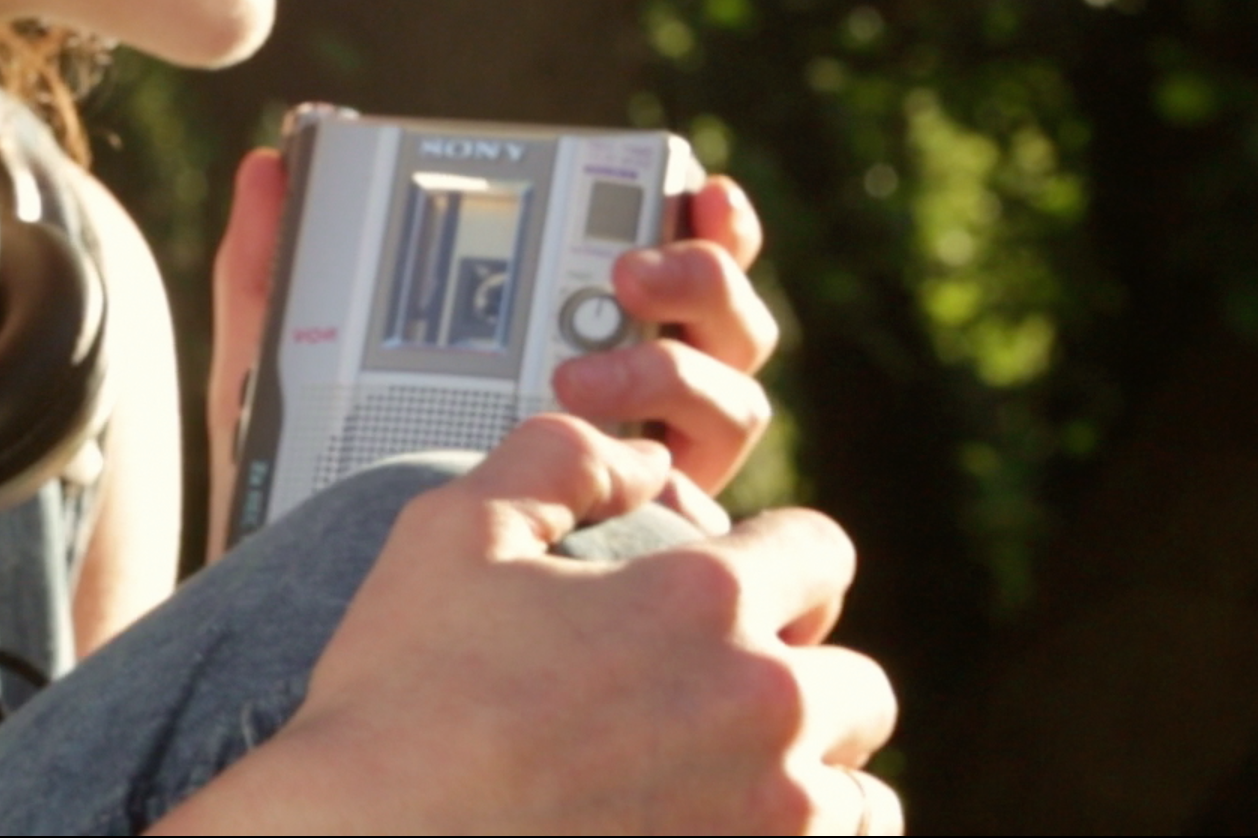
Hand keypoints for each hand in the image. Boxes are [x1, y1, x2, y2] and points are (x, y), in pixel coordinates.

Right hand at [157, 415, 901, 834]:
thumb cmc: (399, 700)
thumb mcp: (451, 533)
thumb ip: (558, 461)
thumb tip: (640, 457)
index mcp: (704, 602)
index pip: (820, 551)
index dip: (779, 561)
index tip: (742, 590)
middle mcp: (760, 709)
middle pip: (857, 684)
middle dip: (803, 680)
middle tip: (724, 700)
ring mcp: (767, 821)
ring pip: (858, 796)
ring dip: (809, 782)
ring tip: (732, 785)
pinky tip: (726, 834)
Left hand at [206, 156, 782, 545]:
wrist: (300, 608)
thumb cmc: (303, 480)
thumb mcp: (284, 370)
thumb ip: (272, 271)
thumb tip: (265, 167)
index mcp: (569, 332)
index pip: (667, 263)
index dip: (707, 220)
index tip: (698, 186)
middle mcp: (630, 398)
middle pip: (724, 322)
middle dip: (698, 278)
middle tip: (625, 271)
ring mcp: (645, 474)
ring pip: (731, 405)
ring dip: (672, 373)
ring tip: (578, 381)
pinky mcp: (642, 550)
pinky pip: (701, 509)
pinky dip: (680, 485)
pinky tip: (629, 483)